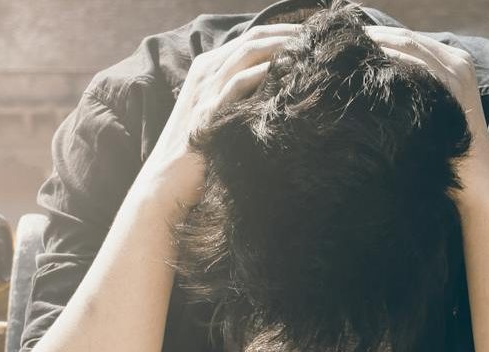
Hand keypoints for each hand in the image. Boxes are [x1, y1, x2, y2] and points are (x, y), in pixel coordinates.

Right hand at [143, 23, 302, 209]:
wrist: (168, 181)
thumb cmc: (202, 151)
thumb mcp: (223, 114)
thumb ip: (244, 96)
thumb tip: (280, 89)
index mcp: (210, 68)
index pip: (252, 38)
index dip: (285, 33)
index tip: (314, 37)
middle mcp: (206, 72)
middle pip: (253, 39)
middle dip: (289, 35)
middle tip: (319, 39)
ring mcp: (205, 90)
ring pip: (247, 53)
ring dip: (281, 48)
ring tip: (309, 50)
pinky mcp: (207, 112)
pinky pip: (237, 84)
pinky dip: (262, 74)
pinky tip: (285, 72)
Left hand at [362, 27, 488, 177]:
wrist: (476, 175)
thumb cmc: (448, 146)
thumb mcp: (434, 106)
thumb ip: (416, 84)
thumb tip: (376, 73)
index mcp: (456, 60)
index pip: (411, 39)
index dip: (380, 35)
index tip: (353, 40)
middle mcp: (459, 61)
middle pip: (408, 37)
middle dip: (376, 37)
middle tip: (346, 42)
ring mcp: (458, 72)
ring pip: (411, 45)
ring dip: (380, 44)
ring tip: (352, 50)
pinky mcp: (454, 86)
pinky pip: (417, 64)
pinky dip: (392, 59)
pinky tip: (370, 64)